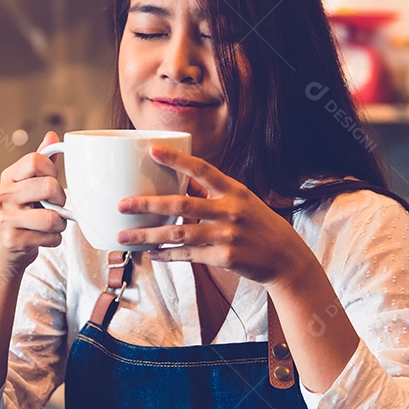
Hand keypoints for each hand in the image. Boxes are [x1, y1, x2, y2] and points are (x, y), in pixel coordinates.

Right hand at [0, 131, 67, 269]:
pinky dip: (54, 239)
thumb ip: (41, 162)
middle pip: (49, 186)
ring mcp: (6, 218)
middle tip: (57, 205)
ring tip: (53, 223)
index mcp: (9, 176)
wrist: (5, 249)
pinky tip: (45, 237)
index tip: (53, 180)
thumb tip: (52, 136)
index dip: (53, 170)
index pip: (37, 160)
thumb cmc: (22, 212)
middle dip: (61, 199)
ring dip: (61, 224)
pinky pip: (51, 237)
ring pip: (52, 218)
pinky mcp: (13, 240)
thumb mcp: (27, 185)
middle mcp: (4, 195)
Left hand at [116, 146, 306, 284]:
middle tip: (122, 205)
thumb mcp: (242, 202)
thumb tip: (180, 180)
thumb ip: (212, 193)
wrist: (286, 259)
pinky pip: (188, 255)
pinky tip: (151, 253)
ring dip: (148, 235)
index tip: (151, 150)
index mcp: (234, 191)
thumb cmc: (260, 225)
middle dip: (148, 204)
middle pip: (181, 204)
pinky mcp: (224, 258)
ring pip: (179, 234)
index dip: (176, 159)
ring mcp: (227, 235)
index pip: (202, 169)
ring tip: (124, 238)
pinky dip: (167, 254)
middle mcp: (230, 210)